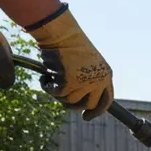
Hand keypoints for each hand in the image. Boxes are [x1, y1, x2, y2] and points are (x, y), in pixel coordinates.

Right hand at [27, 4, 112, 120]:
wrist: (62, 34)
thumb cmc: (71, 45)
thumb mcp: (87, 63)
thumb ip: (88, 81)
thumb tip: (79, 103)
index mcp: (106, 75)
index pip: (106, 100)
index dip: (96, 111)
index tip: (87, 117)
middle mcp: (98, 81)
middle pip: (88, 105)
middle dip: (74, 105)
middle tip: (62, 99)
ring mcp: (85, 83)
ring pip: (70, 101)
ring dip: (59, 94)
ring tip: (52, 80)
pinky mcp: (69, 83)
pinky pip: (57, 94)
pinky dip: (48, 87)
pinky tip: (44, 78)